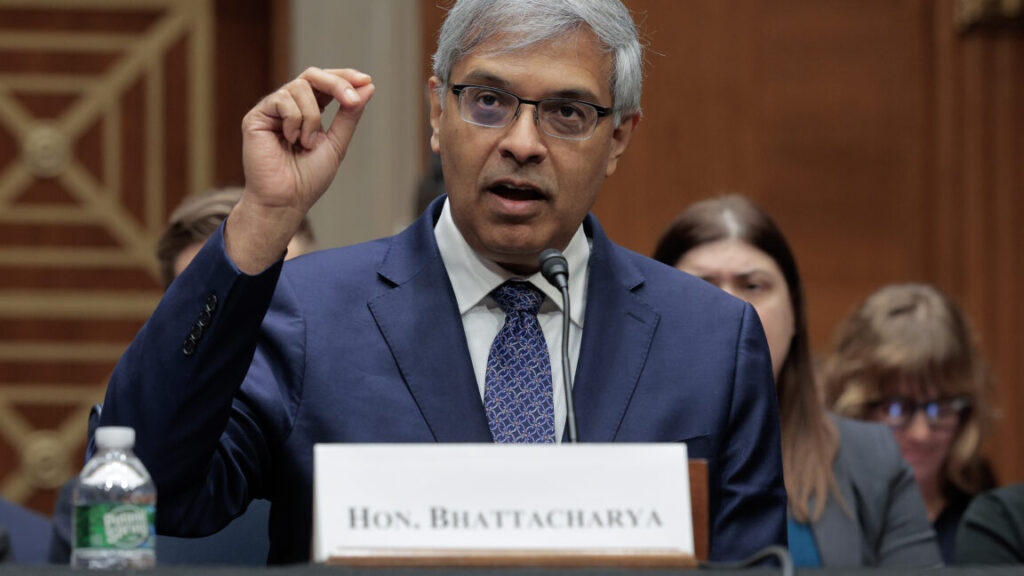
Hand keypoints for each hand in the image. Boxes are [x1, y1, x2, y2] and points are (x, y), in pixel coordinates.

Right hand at [227, 67, 374, 272]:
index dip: (345, 77)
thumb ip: (350, 115)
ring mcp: (273, 110)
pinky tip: (290, 140)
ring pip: (300, 87)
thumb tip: (368, 87)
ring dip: (312, 117)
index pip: (326, 83)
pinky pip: (282, 100)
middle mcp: (290, 106)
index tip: (366, 80)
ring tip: (307, 143)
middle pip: (313, 75)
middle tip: (351, 100)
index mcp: (309, 111)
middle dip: (336, 84)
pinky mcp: (257, 116)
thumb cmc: (309, 178)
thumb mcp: (337, 142)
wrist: (287, 199)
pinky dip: (295, 120)